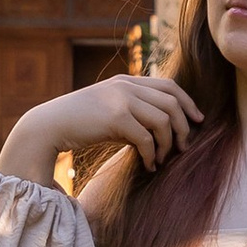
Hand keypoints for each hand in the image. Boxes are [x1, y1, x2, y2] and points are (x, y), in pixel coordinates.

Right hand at [0, 70, 201, 179]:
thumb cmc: (79, 123)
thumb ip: (133, 111)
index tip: (198, 120)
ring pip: (164, 120)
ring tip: (163, 159)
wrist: (48, 125)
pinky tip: (149, 165)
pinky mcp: (115, 118)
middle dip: (184, 127)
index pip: (170, 86)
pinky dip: (152, 155)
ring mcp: (121, 99)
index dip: (188, 103)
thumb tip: (162, 128)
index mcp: (127, 81)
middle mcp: (126, 86)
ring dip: (169, 144)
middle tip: (184, 147)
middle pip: (172, 102)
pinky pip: (147, 138)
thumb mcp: (109, 109)